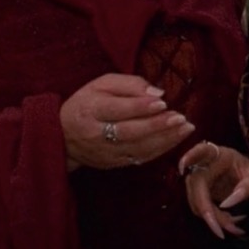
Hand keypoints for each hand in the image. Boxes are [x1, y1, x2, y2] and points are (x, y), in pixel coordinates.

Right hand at [60, 72, 193, 170]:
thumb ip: (130, 84)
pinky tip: (175, 140)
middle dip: (157, 125)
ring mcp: (104, 152)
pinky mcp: (112, 163)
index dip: (140, 107)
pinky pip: (138, 159)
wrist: (63, 134)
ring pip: (137, 149)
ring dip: (165, 140)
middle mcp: (95, 134)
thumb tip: (157, 92)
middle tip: (181, 118)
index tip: (163, 102)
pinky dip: (159, 150)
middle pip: (128, 132)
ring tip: (186, 129)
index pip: (117, 109)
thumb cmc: (88, 102)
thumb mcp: (102, 84)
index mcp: (90, 110)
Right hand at [179, 141, 248, 237]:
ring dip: (213, 218)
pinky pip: (201, 209)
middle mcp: (202, 166)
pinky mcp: (198, 193)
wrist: (247, 176)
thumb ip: (246, 188)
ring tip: (235, 227)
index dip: (190, 156)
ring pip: (197, 202)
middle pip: (196, 187)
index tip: (183, 166)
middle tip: (222, 231)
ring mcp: (198, 180)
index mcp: (217, 155)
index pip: (202, 151)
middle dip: (207, 211)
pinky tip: (231, 224)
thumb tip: (226, 205)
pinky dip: (214, 219)